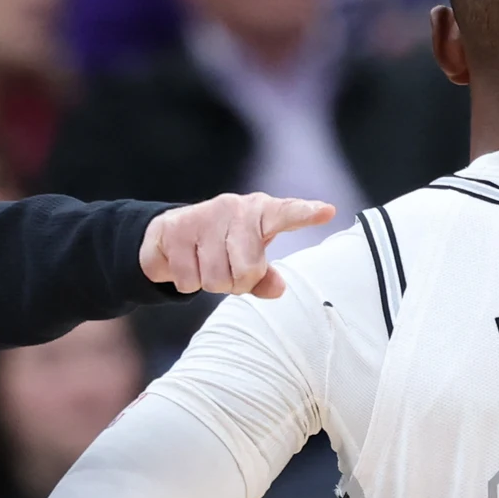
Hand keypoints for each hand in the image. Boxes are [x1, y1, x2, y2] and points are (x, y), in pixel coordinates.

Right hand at [139, 194, 334, 297]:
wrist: (171, 233)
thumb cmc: (223, 247)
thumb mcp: (249, 260)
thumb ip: (265, 277)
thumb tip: (279, 289)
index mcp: (261, 212)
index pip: (287, 213)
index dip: (306, 213)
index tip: (327, 211)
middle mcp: (234, 208)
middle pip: (247, 270)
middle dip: (237, 283)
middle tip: (229, 271)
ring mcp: (203, 216)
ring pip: (215, 279)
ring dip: (210, 283)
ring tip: (206, 265)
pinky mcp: (174, 228)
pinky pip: (188, 279)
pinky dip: (187, 282)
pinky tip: (186, 263)